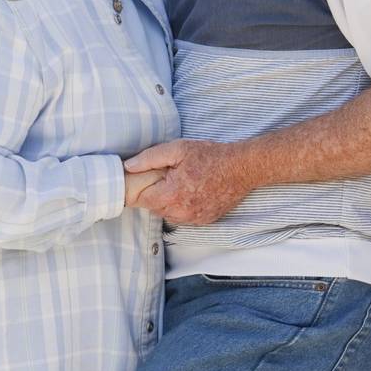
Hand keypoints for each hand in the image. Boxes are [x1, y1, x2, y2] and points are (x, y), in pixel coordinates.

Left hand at [124, 140, 255, 224]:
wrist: (242, 168)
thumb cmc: (210, 156)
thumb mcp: (177, 149)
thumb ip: (149, 158)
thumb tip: (128, 167)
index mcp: (171, 195)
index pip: (140, 200)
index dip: (136, 189)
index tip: (137, 181)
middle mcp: (181, 212)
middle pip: (153, 207)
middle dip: (153, 193)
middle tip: (162, 176)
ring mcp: (194, 219)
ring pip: (167, 214)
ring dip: (167, 201)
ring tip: (178, 183)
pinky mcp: (204, 221)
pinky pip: (182, 217)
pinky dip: (181, 207)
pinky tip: (189, 191)